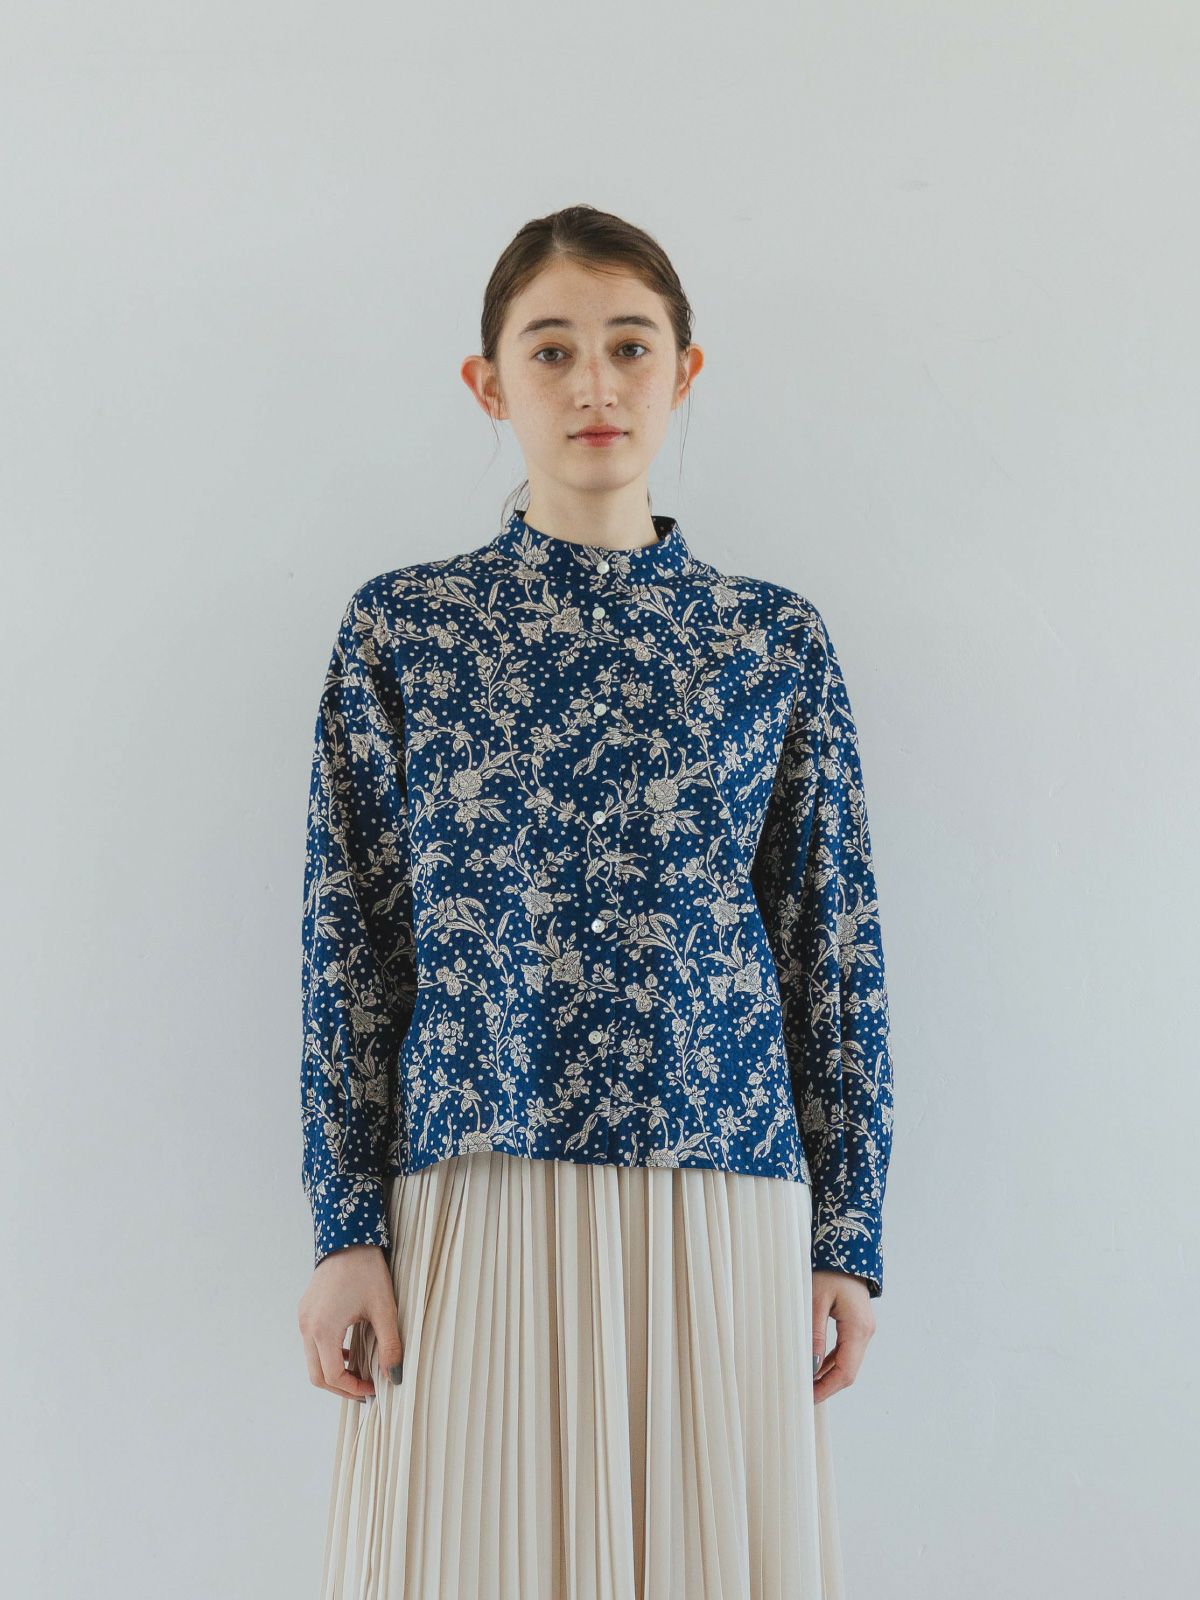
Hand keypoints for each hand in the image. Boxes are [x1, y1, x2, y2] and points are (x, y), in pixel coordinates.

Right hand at [297, 1243, 404, 1402]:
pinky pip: (312, 1343)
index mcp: (323, 1329)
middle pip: (317, 1375)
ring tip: (360, 1372)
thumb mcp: (384, 1308)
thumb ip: (390, 1345)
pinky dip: (328, 1354)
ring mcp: (303, 1318)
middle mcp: (307, 1326)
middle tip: (364, 1389)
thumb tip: (396, 1377)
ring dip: (334, 1371)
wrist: (348, 1238)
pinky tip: (350, 1350)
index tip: (373, 1389)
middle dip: (341, 1387)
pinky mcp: (305, 1310)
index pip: (333, 1376)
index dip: (353, 1388)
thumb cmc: (366, 1270)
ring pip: (312, 1360)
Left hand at [811, 1270, 875, 1403]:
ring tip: (806, 1383)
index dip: (827, 1388)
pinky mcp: (856, 1325)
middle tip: (804, 1394)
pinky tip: (815, 1366)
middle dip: (827, 1385)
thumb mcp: (816, 1300)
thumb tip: (812, 1365)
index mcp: (857, 1329)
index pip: (846, 1371)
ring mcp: (863, 1329)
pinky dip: (831, 1362)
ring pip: (847, 1362)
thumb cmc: (831, 1271)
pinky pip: (845, 1351)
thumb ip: (815, 1333)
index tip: (808, 1397)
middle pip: (848, 1371)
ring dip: (828, 1375)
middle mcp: (865, 1332)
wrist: (847, 1250)